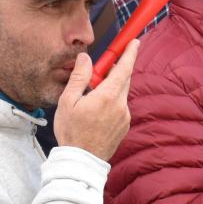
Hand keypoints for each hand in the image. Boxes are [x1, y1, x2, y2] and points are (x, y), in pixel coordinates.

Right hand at [53, 40, 137, 160]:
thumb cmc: (71, 132)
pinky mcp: (124, 126)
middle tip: (100, 70)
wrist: (82, 162)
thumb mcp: (68, 102)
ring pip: (121, 94)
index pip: (123, 68)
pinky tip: (96, 113)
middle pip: (123, 79)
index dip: (130, 53)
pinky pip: (120, 107)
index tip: (134, 42)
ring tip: (90, 99)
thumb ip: (79, 77)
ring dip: (110, 89)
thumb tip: (85, 58)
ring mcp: (125, 117)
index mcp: (107, 96)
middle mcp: (120, 105)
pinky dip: (111, 102)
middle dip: (115, 70)